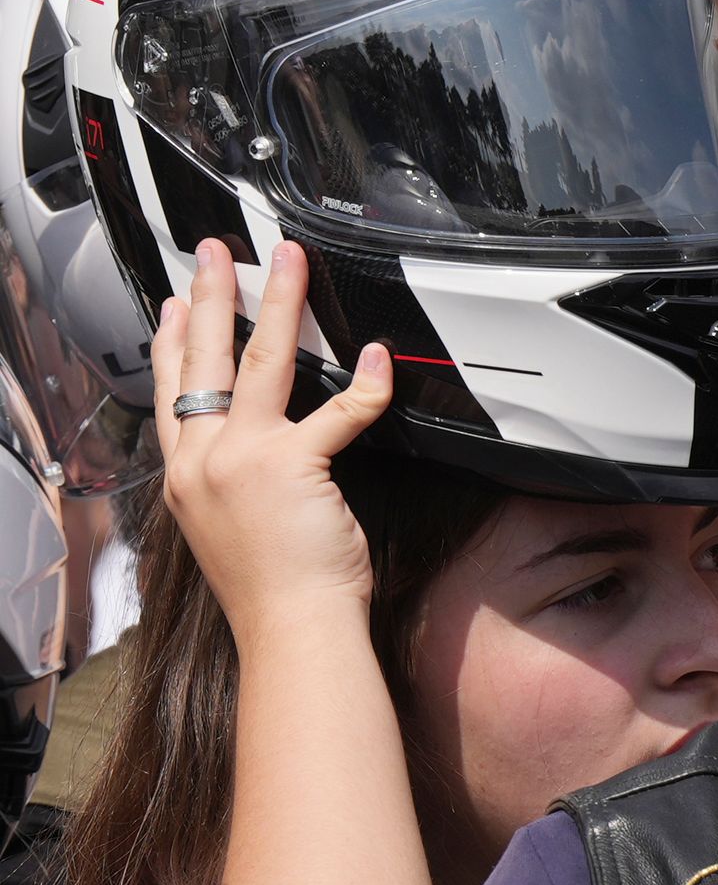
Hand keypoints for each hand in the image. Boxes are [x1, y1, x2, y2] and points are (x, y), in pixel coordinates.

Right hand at [148, 239, 391, 628]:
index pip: (172, 392)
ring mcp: (243, 460)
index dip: (173, 342)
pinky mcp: (292, 466)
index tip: (177, 306)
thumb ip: (235, 480)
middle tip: (215, 253)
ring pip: (260, 361)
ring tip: (285, 260)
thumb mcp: (231, 524)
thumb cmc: (273, 589)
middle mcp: (204, 461)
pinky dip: (365, 384)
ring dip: (278, 302)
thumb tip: (257, 452)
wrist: (290, 631)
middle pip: (203, 359)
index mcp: (186, 476)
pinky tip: (377, 356)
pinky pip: (339, 411)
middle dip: (211, 297)